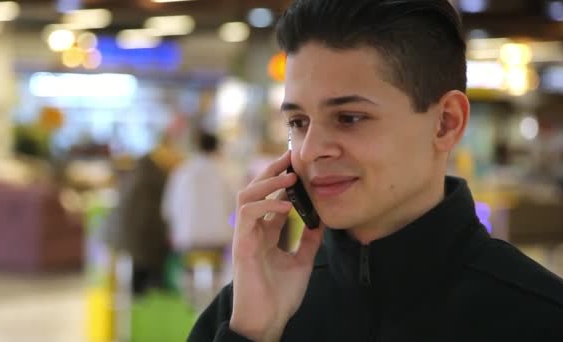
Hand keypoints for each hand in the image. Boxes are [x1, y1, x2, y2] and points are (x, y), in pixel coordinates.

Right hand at [229, 151, 324, 340]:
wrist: (268, 321)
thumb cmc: (280, 296)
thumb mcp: (302, 262)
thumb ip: (309, 241)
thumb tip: (321, 220)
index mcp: (265, 234)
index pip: (271, 199)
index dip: (282, 181)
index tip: (297, 166)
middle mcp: (253, 231)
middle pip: (255, 190)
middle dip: (271, 171)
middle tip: (290, 157)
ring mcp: (245, 236)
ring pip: (247, 196)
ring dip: (267, 183)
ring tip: (288, 176)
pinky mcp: (242, 246)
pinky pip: (248, 215)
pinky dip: (266, 205)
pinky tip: (285, 205)